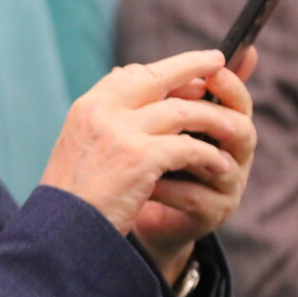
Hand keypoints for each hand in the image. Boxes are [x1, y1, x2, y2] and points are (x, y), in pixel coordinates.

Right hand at [39, 49, 248, 272]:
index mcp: (88, 107)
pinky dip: (209, 155)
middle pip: (158, 78)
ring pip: (183, 111)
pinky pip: (189, 147)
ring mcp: (121, 132)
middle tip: (221, 64)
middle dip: (194, 67)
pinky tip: (221, 164)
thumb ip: (107, 120)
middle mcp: (103, 111)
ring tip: (235, 128)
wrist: (62, 232)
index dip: (166, 70)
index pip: (131, 73)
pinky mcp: (140, 157)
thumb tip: (129, 88)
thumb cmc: (73, 196)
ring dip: (213, 119)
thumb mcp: (83, 146)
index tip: (192, 71)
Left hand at [133, 49, 258, 280]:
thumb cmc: (151, 159)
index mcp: (225, 128)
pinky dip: (169, 186)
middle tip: (188, 107)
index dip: (230, 84)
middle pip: (243, 130)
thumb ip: (164, 91)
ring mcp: (227, 188)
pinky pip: (195, 197)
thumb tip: (138, 61)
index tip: (214, 68)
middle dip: (216, 116)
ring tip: (154, 143)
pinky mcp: (212, 215)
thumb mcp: (155, 121)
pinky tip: (145, 180)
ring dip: (187, 151)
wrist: (137, 210)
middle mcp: (234, 156)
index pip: (239, 102)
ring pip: (222, 165)